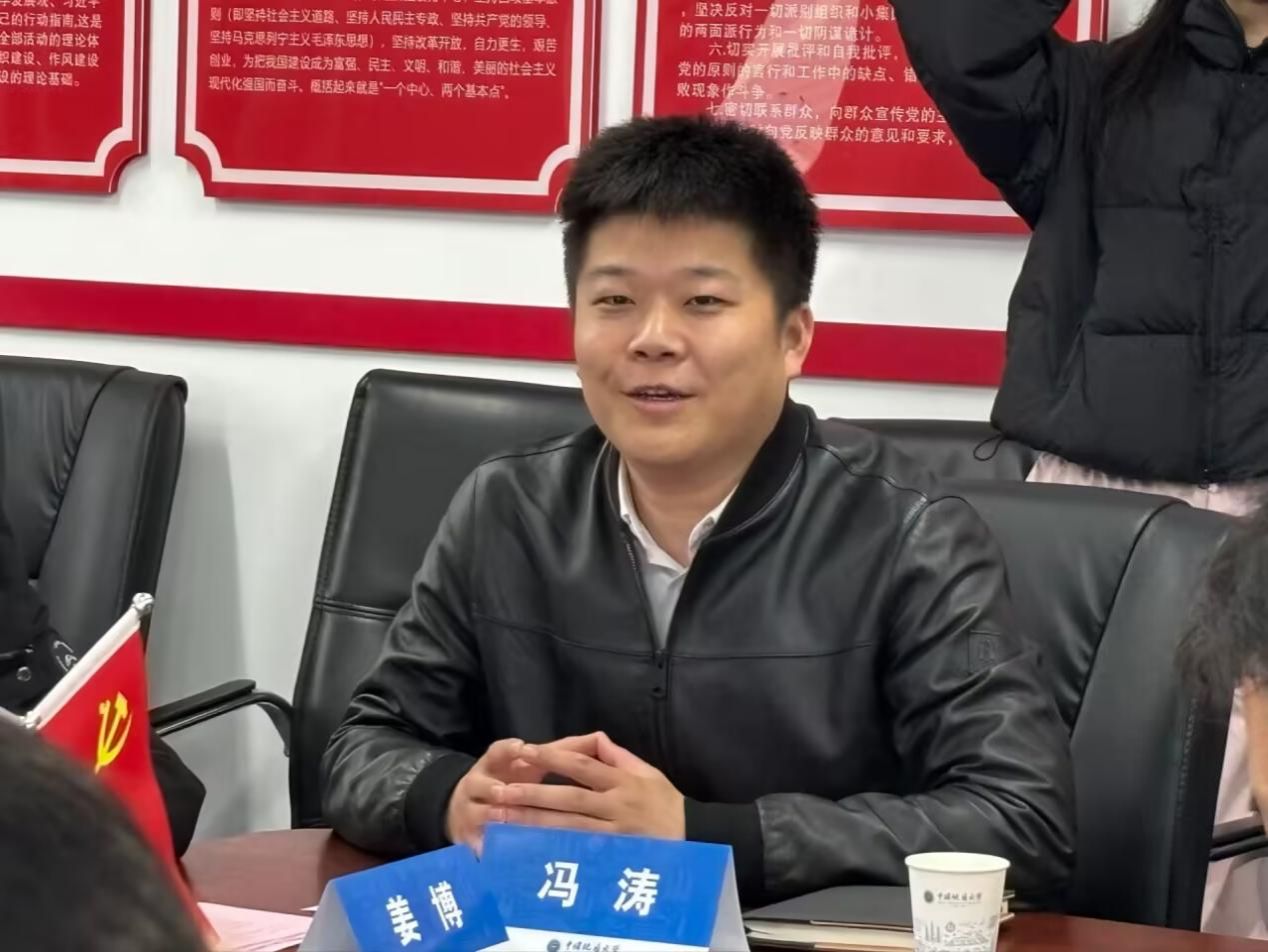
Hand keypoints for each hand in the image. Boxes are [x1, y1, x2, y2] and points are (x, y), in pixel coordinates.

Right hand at [445, 734, 607, 852]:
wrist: (469, 809)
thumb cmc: (512, 783)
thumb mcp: (531, 766)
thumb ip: (563, 753)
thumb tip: (598, 739)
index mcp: (496, 764)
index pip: (498, 751)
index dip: (508, 749)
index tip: (521, 748)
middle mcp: (479, 784)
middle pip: (481, 783)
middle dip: (494, 787)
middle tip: (503, 792)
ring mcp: (470, 811)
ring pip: (477, 813)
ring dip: (488, 818)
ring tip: (499, 822)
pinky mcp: (468, 837)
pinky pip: (475, 843)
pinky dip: (484, 847)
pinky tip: (492, 853)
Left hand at [495, 732, 684, 839]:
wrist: (695, 838)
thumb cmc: (666, 803)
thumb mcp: (648, 772)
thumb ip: (618, 756)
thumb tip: (594, 738)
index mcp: (623, 781)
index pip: (583, 766)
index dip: (554, 758)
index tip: (526, 752)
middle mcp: (617, 806)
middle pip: (569, 798)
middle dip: (534, 794)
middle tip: (502, 791)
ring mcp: (614, 834)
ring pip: (568, 827)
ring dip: (534, 823)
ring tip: (505, 819)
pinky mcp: (612, 856)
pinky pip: (579, 851)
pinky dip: (553, 848)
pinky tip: (528, 847)